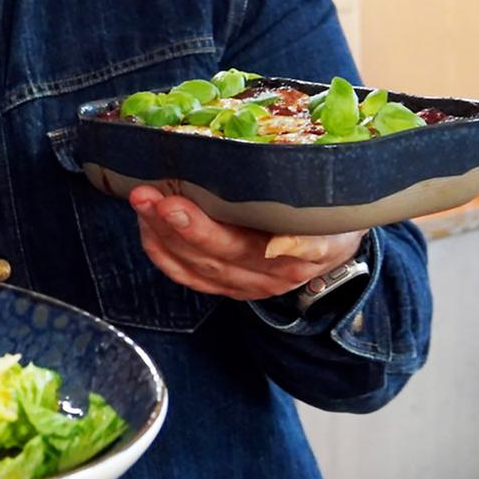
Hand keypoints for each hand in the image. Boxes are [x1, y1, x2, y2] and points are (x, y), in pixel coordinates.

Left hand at [128, 184, 362, 300]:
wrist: (338, 244)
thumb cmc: (335, 223)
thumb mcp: (335, 228)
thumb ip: (309, 240)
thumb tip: (278, 247)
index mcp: (283, 264)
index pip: (233, 248)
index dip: (198, 229)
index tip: (172, 204)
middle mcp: (256, 278)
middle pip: (205, 256)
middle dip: (169, 225)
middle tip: (145, 195)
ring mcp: (236, 283)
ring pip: (189, 264)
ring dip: (158, 233)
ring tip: (140, 201)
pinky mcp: (222, 282)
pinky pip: (185, 273)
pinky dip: (160, 251)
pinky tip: (146, 225)